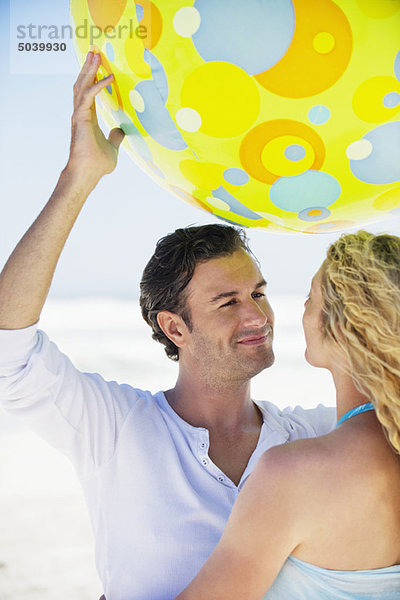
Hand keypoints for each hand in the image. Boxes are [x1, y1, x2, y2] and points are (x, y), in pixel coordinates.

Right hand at [67, 52, 124, 181]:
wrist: (87, 174)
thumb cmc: (97, 164)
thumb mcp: (112, 147)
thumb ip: (116, 137)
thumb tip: (121, 131)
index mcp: (87, 118)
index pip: (88, 92)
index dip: (92, 78)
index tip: (98, 65)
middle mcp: (81, 113)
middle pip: (82, 84)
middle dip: (88, 67)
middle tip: (94, 51)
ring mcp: (79, 115)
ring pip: (82, 85)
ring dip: (89, 69)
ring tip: (95, 54)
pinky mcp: (81, 117)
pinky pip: (89, 95)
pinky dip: (98, 84)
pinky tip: (108, 76)